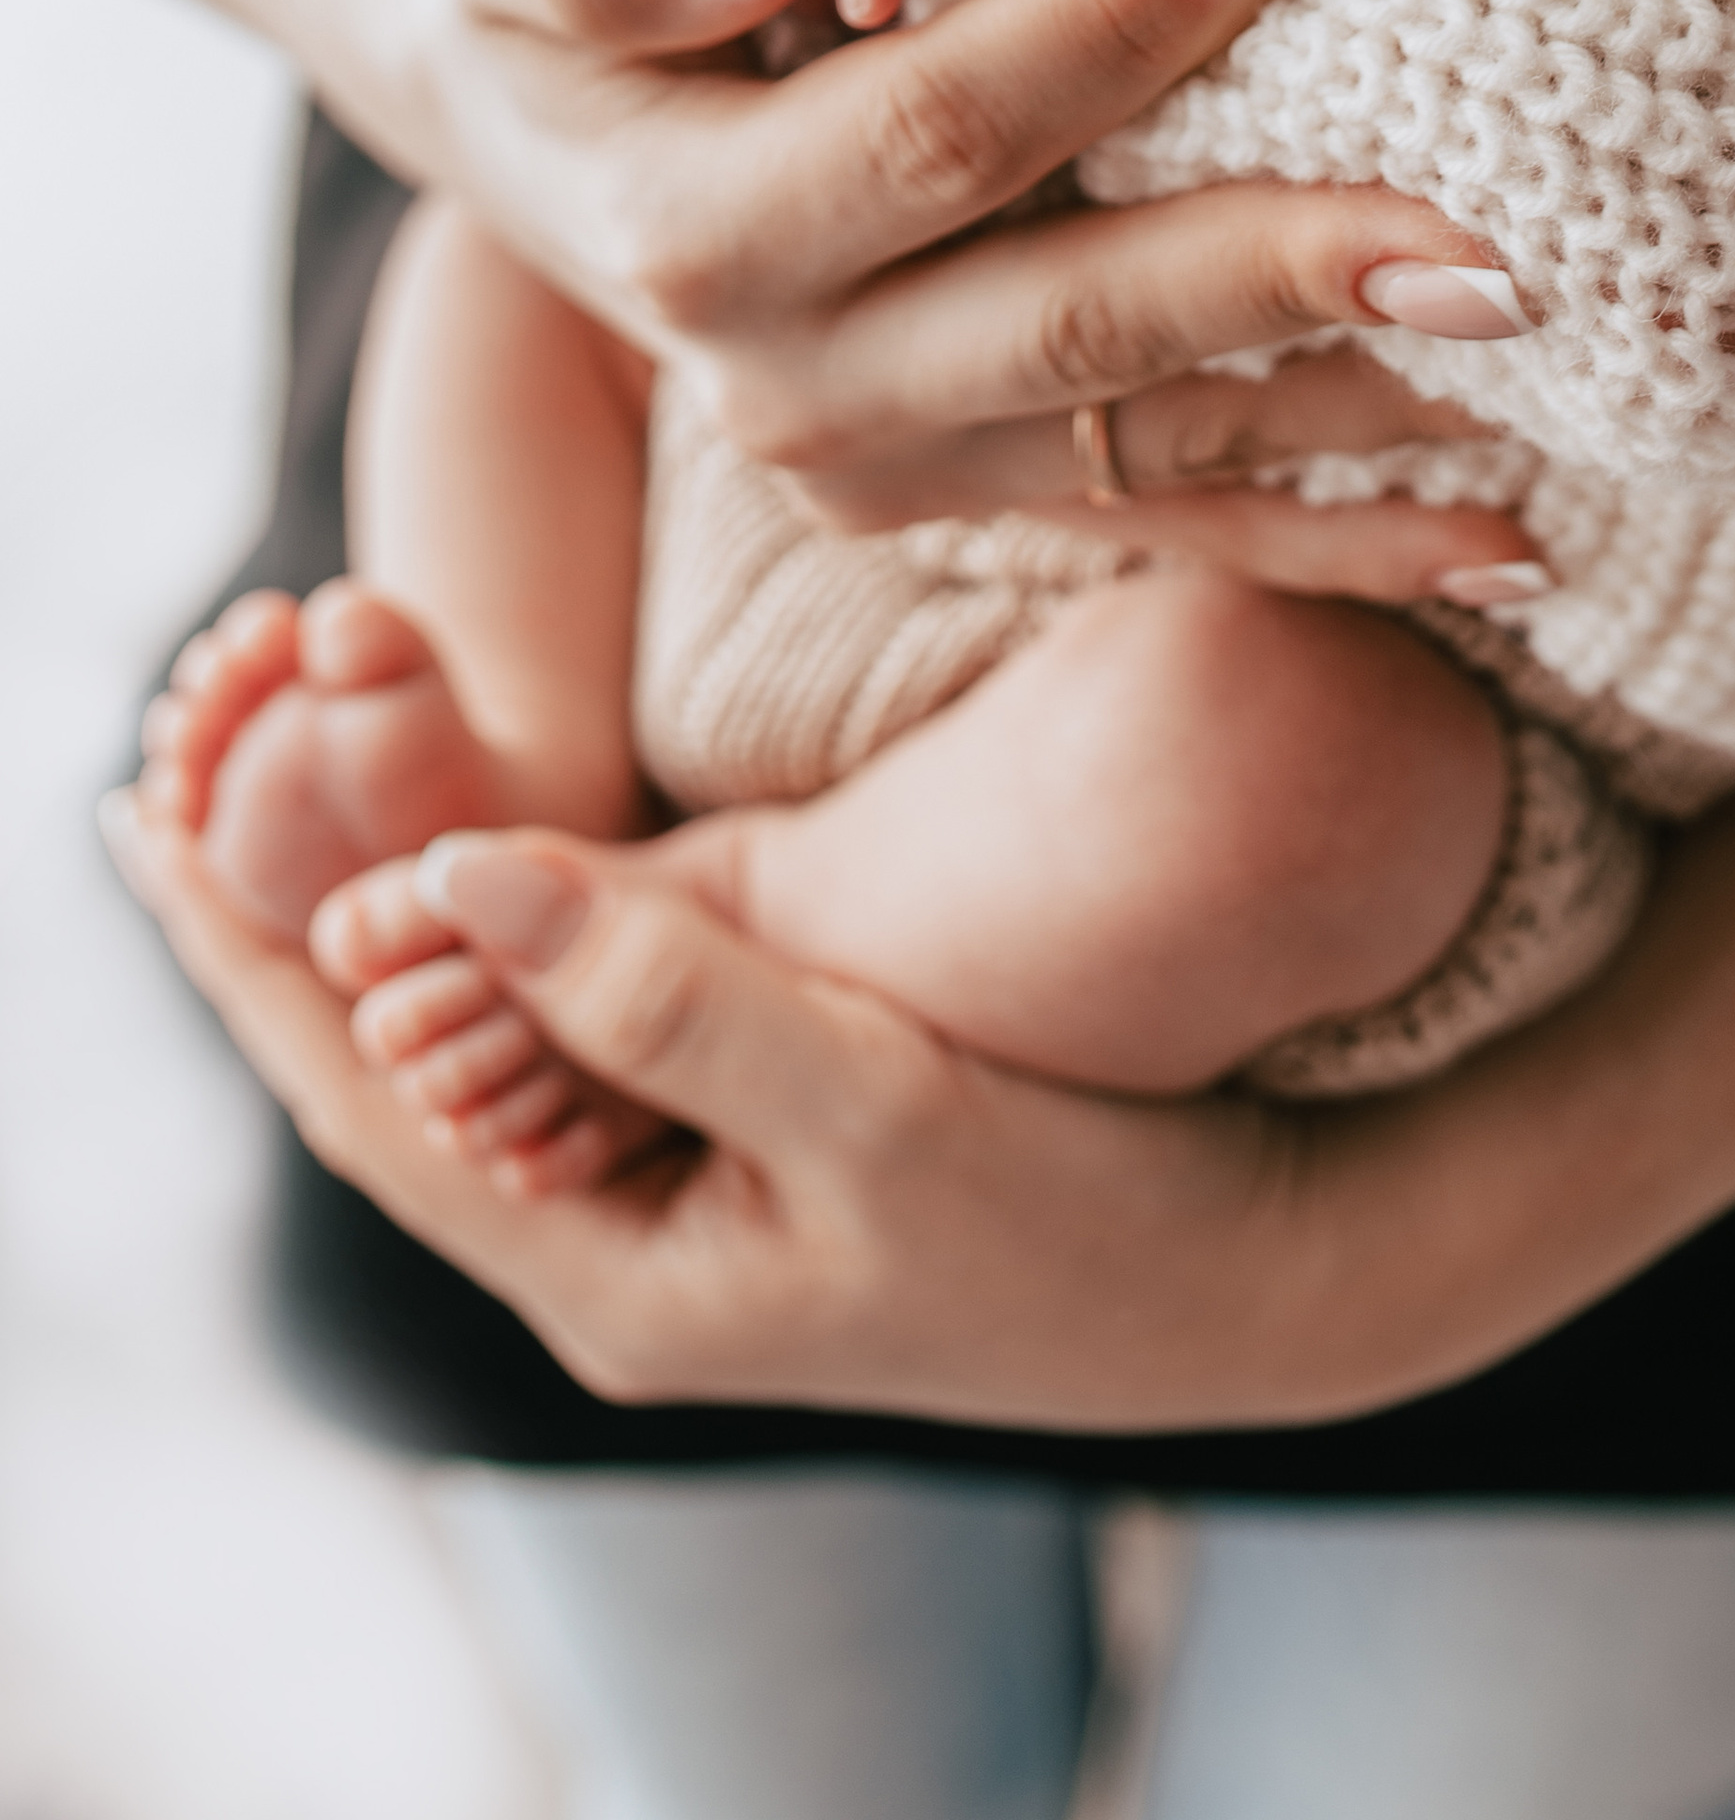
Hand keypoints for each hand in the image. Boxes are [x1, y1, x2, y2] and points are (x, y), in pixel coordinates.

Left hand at [105, 793, 1381, 1426]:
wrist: (1259, 1279)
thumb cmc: (1083, 1214)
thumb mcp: (875, 1107)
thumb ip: (666, 995)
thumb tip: (450, 869)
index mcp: (616, 1274)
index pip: (366, 1101)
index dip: (247, 959)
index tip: (147, 815)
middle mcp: (625, 1253)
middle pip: (396, 1081)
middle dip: (283, 939)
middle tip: (172, 781)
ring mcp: (693, 1209)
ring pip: (485, 1054)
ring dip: (389, 932)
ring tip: (290, 807)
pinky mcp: (764, 1152)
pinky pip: (584, 1038)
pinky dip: (514, 940)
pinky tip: (487, 876)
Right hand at [406, 0, 1541, 563]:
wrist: (536, 130)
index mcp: (697, 240)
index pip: (949, 120)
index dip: (1121, 4)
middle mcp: (799, 399)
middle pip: (1085, 321)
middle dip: (1296, 261)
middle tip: (1494, 225)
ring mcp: (900, 477)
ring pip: (1167, 448)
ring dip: (1369, 412)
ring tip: (1557, 355)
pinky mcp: (982, 503)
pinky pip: (1189, 537)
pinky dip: (1353, 544)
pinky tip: (1524, 536)